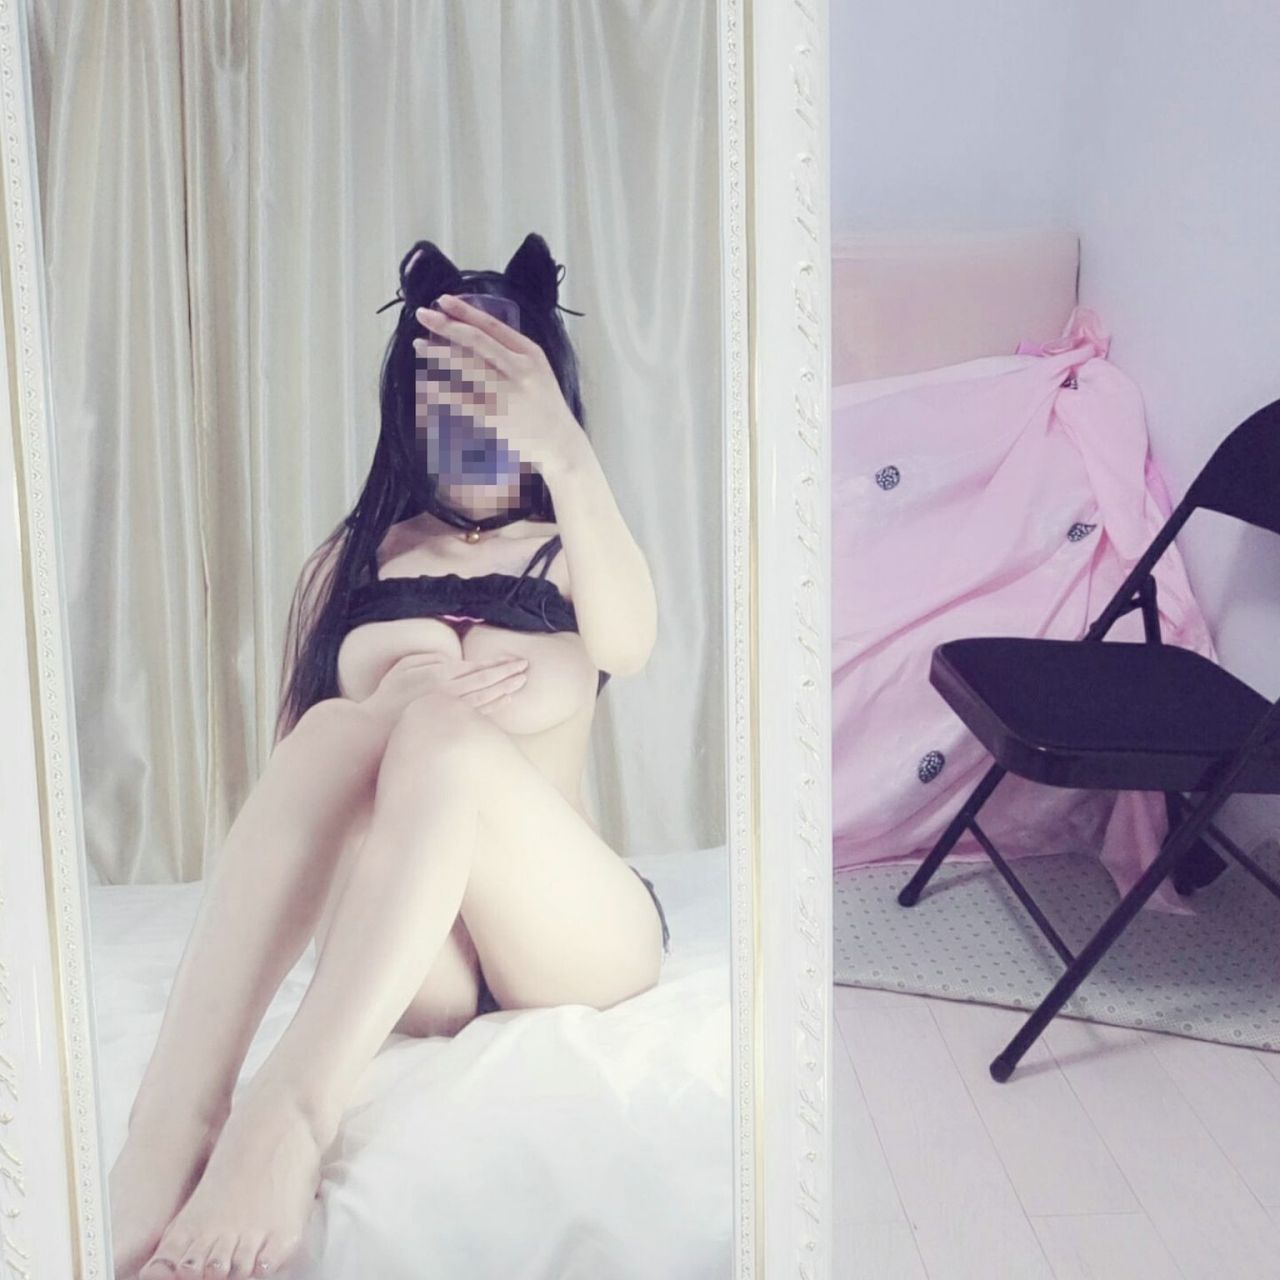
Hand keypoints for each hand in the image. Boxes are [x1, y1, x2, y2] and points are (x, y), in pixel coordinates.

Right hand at [363, 652, 528, 722]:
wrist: (376, 730)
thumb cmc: (388, 696)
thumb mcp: (404, 667)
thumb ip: (430, 660)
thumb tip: (453, 661)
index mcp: (439, 674)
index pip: (475, 667)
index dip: (496, 663)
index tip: (513, 659)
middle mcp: (449, 692)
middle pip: (485, 680)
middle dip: (507, 673)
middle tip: (526, 668)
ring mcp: (451, 710)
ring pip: (486, 697)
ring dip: (505, 688)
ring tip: (522, 681)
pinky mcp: (449, 725)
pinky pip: (478, 714)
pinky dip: (494, 706)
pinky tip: (506, 700)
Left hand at [413, 294, 585, 477]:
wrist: (560, 444)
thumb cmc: (544, 406)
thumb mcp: (537, 370)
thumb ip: (511, 352)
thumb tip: (471, 334)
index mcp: (531, 353)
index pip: (493, 325)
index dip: (465, 311)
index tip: (443, 300)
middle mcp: (520, 370)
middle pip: (476, 341)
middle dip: (446, 325)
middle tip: (422, 314)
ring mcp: (507, 394)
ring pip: (466, 366)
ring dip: (438, 353)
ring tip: (419, 344)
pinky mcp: (495, 417)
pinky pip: (460, 400)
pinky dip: (440, 390)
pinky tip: (424, 382)